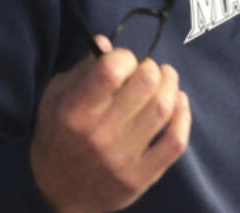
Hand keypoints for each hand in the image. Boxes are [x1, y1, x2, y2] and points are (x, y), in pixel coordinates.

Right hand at [29, 36, 190, 212]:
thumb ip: (81, 71)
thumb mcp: (54, 101)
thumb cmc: (57, 139)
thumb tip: (106, 42)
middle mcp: (99, 135)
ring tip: (166, 79)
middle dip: (151, 67)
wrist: (58, 197)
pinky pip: (176, 141)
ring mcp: (122, 158)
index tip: (123, 60)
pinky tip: (179, 103)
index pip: (112, 70)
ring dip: (171, 85)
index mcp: (74, 112)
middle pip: (146, 84)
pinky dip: (184, 115)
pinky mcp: (142, 177)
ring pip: (164, 108)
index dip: (124, 56)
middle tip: (148, 69)